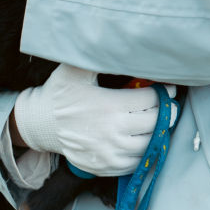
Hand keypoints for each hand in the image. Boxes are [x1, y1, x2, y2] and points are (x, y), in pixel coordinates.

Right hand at [13, 64, 175, 177]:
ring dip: (157, 133)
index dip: (163, 93)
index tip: (167, 89)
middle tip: (168, 105)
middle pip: (155, 123)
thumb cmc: (61, 93)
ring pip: (149, 145)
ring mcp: (110, 153)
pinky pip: (136, 163)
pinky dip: (144, 152)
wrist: (41, 124)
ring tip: (159, 122)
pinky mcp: (106, 167)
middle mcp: (113, 132)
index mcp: (110, 106)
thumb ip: (97, 56)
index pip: (150, 100)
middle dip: (166, 112)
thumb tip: (119, 42)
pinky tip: (144, 140)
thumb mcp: (74, 69)